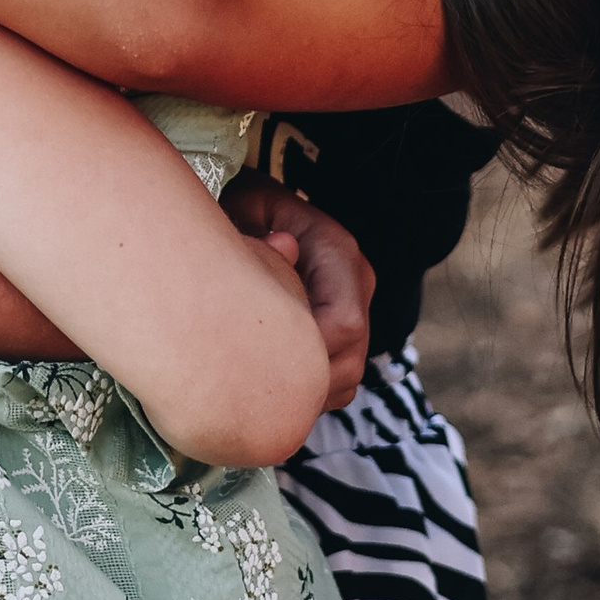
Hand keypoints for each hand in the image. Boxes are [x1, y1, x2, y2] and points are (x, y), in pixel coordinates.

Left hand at [224, 178, 374, 413]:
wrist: (259, 210)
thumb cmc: (245, 209)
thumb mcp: (243, 205)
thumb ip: (254, 226)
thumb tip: (280, 249)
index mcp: (337, 250)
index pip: (344, 324)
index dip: (305, 354)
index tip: (252, 361)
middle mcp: (357, 283)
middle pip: (348, 361)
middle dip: (298, 384)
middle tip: (242, 388)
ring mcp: (356, 311)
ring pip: (345, 379)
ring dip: (302, 393)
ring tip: (250, 386)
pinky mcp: (348, 335)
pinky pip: (338, 385)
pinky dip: (306, 394)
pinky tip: (266, 383)